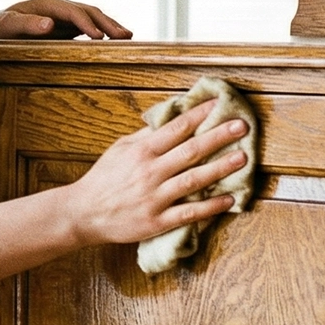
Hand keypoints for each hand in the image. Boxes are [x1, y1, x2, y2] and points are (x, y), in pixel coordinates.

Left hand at [0, 0, 132, 118]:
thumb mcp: (7, 25)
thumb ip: (26, 24)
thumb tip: (49, 24)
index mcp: (48, 2)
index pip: (74, 11)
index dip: (87, 23)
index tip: (99, 37)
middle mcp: (60, 5)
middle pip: (89, 11)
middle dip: (107, 23)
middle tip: (124, 36)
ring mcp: (66, 14)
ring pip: (94, 17)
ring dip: (111, 25)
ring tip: (128, 36)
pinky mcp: (69, 24)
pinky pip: (91, 25)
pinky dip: (105, 31)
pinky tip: (117, 39)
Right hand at [60, 99, 249, 246]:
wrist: (82, 213)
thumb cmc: (105, 178)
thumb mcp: (121, 149)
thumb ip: (148, 135)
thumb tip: (173, 116)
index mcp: (142, 151)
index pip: (177, 128)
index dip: (200, 114)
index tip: (220, 102)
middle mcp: (150, 172)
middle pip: (190, 151)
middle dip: (218, 136)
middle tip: (243, 126)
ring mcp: (154, 197)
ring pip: (193, 180)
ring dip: (220, 168)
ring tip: (243, 158)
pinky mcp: (157, 221)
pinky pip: (188, 212)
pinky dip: (210, 206)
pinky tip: (230, 199)